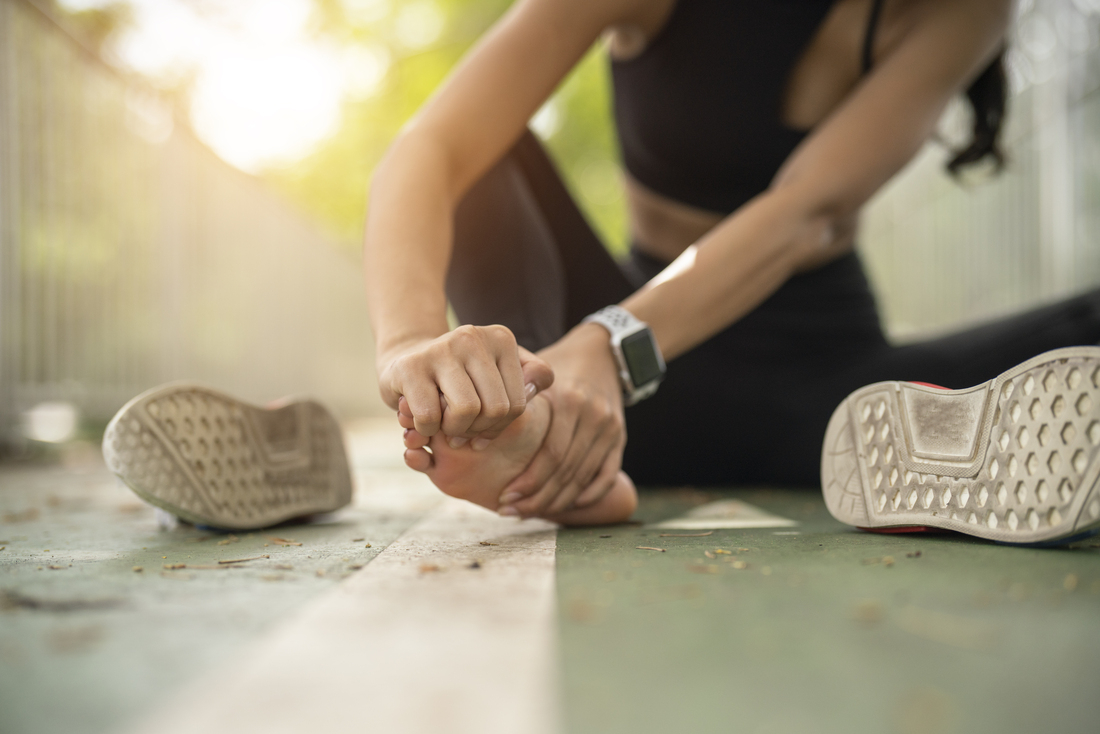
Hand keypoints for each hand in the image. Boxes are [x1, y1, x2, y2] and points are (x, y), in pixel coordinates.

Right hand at [379, 326, 553, 447]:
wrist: (405, 363)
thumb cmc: (461, 377)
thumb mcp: (499, 373)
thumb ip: (530, 378)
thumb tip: (535, 387)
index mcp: (501, 338)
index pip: (518, 403)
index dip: (500, 426)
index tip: (483, 425)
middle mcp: (473, 337)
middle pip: (495, 409)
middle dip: (479, 430)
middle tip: (463, 430)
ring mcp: (440, 348)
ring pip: (466, 412)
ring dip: (454, 430)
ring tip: (445, 425)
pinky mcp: (410, 366)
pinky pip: (431, 416)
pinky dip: (427, 429)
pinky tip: (423, 420)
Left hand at [496, 323, 625, 515]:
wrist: (601, 352)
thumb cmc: (554, 366)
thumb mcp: (530, 374)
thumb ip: (505, 398)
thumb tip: (460, 431)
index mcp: (567, 401)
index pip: (550, 455)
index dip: (528, 483)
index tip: (503, 500)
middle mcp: (591, 415)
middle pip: (565, 471)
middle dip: (537, 498)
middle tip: (511, 511)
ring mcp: (609, 426)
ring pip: (583, 477)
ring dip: (556, 502)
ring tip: (529, 512)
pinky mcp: (619, 435)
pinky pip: (606, 475)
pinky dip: (587, 496)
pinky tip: (564, 507)